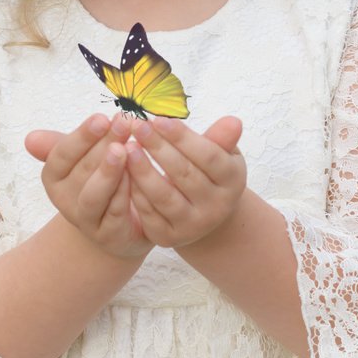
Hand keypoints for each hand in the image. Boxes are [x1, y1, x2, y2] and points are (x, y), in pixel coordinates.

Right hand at [26, 114, 152, 260]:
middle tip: (122, 123)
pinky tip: (136, 175)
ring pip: (93, 197)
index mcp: (55, 178)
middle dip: (103, 144)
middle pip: (81, 170)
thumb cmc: (100, 180)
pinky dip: (124, 193)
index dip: (81, 136)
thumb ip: (67, 144)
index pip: (62, 155)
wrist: (119, 225)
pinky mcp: (109, 236)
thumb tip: (30, 138)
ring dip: (108, 172)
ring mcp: (86, 221)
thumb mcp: (84, 158)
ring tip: (123, 150)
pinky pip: (114, 214)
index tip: (102, 117)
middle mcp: (65, 201)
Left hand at [125, 116, 246, 248]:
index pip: (208, 156)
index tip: (158, 119)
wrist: (203, 213)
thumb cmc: (208, 172)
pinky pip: (148, 213)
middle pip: (184, 175)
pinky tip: (124, 171)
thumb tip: (233, 122)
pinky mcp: (169, 238)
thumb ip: (221, 138)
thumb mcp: (220, 153)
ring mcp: (193, 226)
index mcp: (233, 181)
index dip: (182, 138)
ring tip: (128, 147)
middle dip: (158, 148)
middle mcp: (217, 207)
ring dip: (143, 170)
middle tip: (137, 126)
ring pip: (164, 196)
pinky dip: (135, 191)